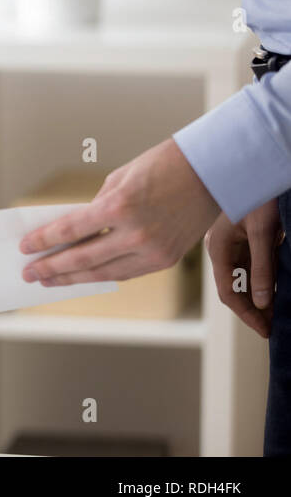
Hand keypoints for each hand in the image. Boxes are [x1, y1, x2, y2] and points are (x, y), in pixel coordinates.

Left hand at [17, 136, 219, 284]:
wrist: (211, 172)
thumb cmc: (161, 167)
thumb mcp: (118, 180)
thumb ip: (95, 208)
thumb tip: (73, 232)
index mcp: (118, 207)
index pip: (70, 231)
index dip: (44, 241)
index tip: (24, 248)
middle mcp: (135, 234)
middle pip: (82, 259)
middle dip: (51, 267)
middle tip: (28, 273)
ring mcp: (153, 250)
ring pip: (103, 273)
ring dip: (72, 278)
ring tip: (48, 280)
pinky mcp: (167, 260)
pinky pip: (127, 273)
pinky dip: (102, 275)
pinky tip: (83, 276)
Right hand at [204, 199, 282, 337]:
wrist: (258, 166)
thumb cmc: (257, 193)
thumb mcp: (263, 232)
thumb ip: (262, 267)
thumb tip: (261, 301)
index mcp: (218, 248)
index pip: (229, 292)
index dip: (247, 314)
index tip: (266, 330)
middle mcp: (221, 249)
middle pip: (234, 288)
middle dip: (253, 310)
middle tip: (274, 327)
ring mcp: (231, 245)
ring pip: (243, 280)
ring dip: (258, 297)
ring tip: (277, 313)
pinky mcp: (243, 240)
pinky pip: (250, 267)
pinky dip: (262, 282)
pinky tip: (275, 290)